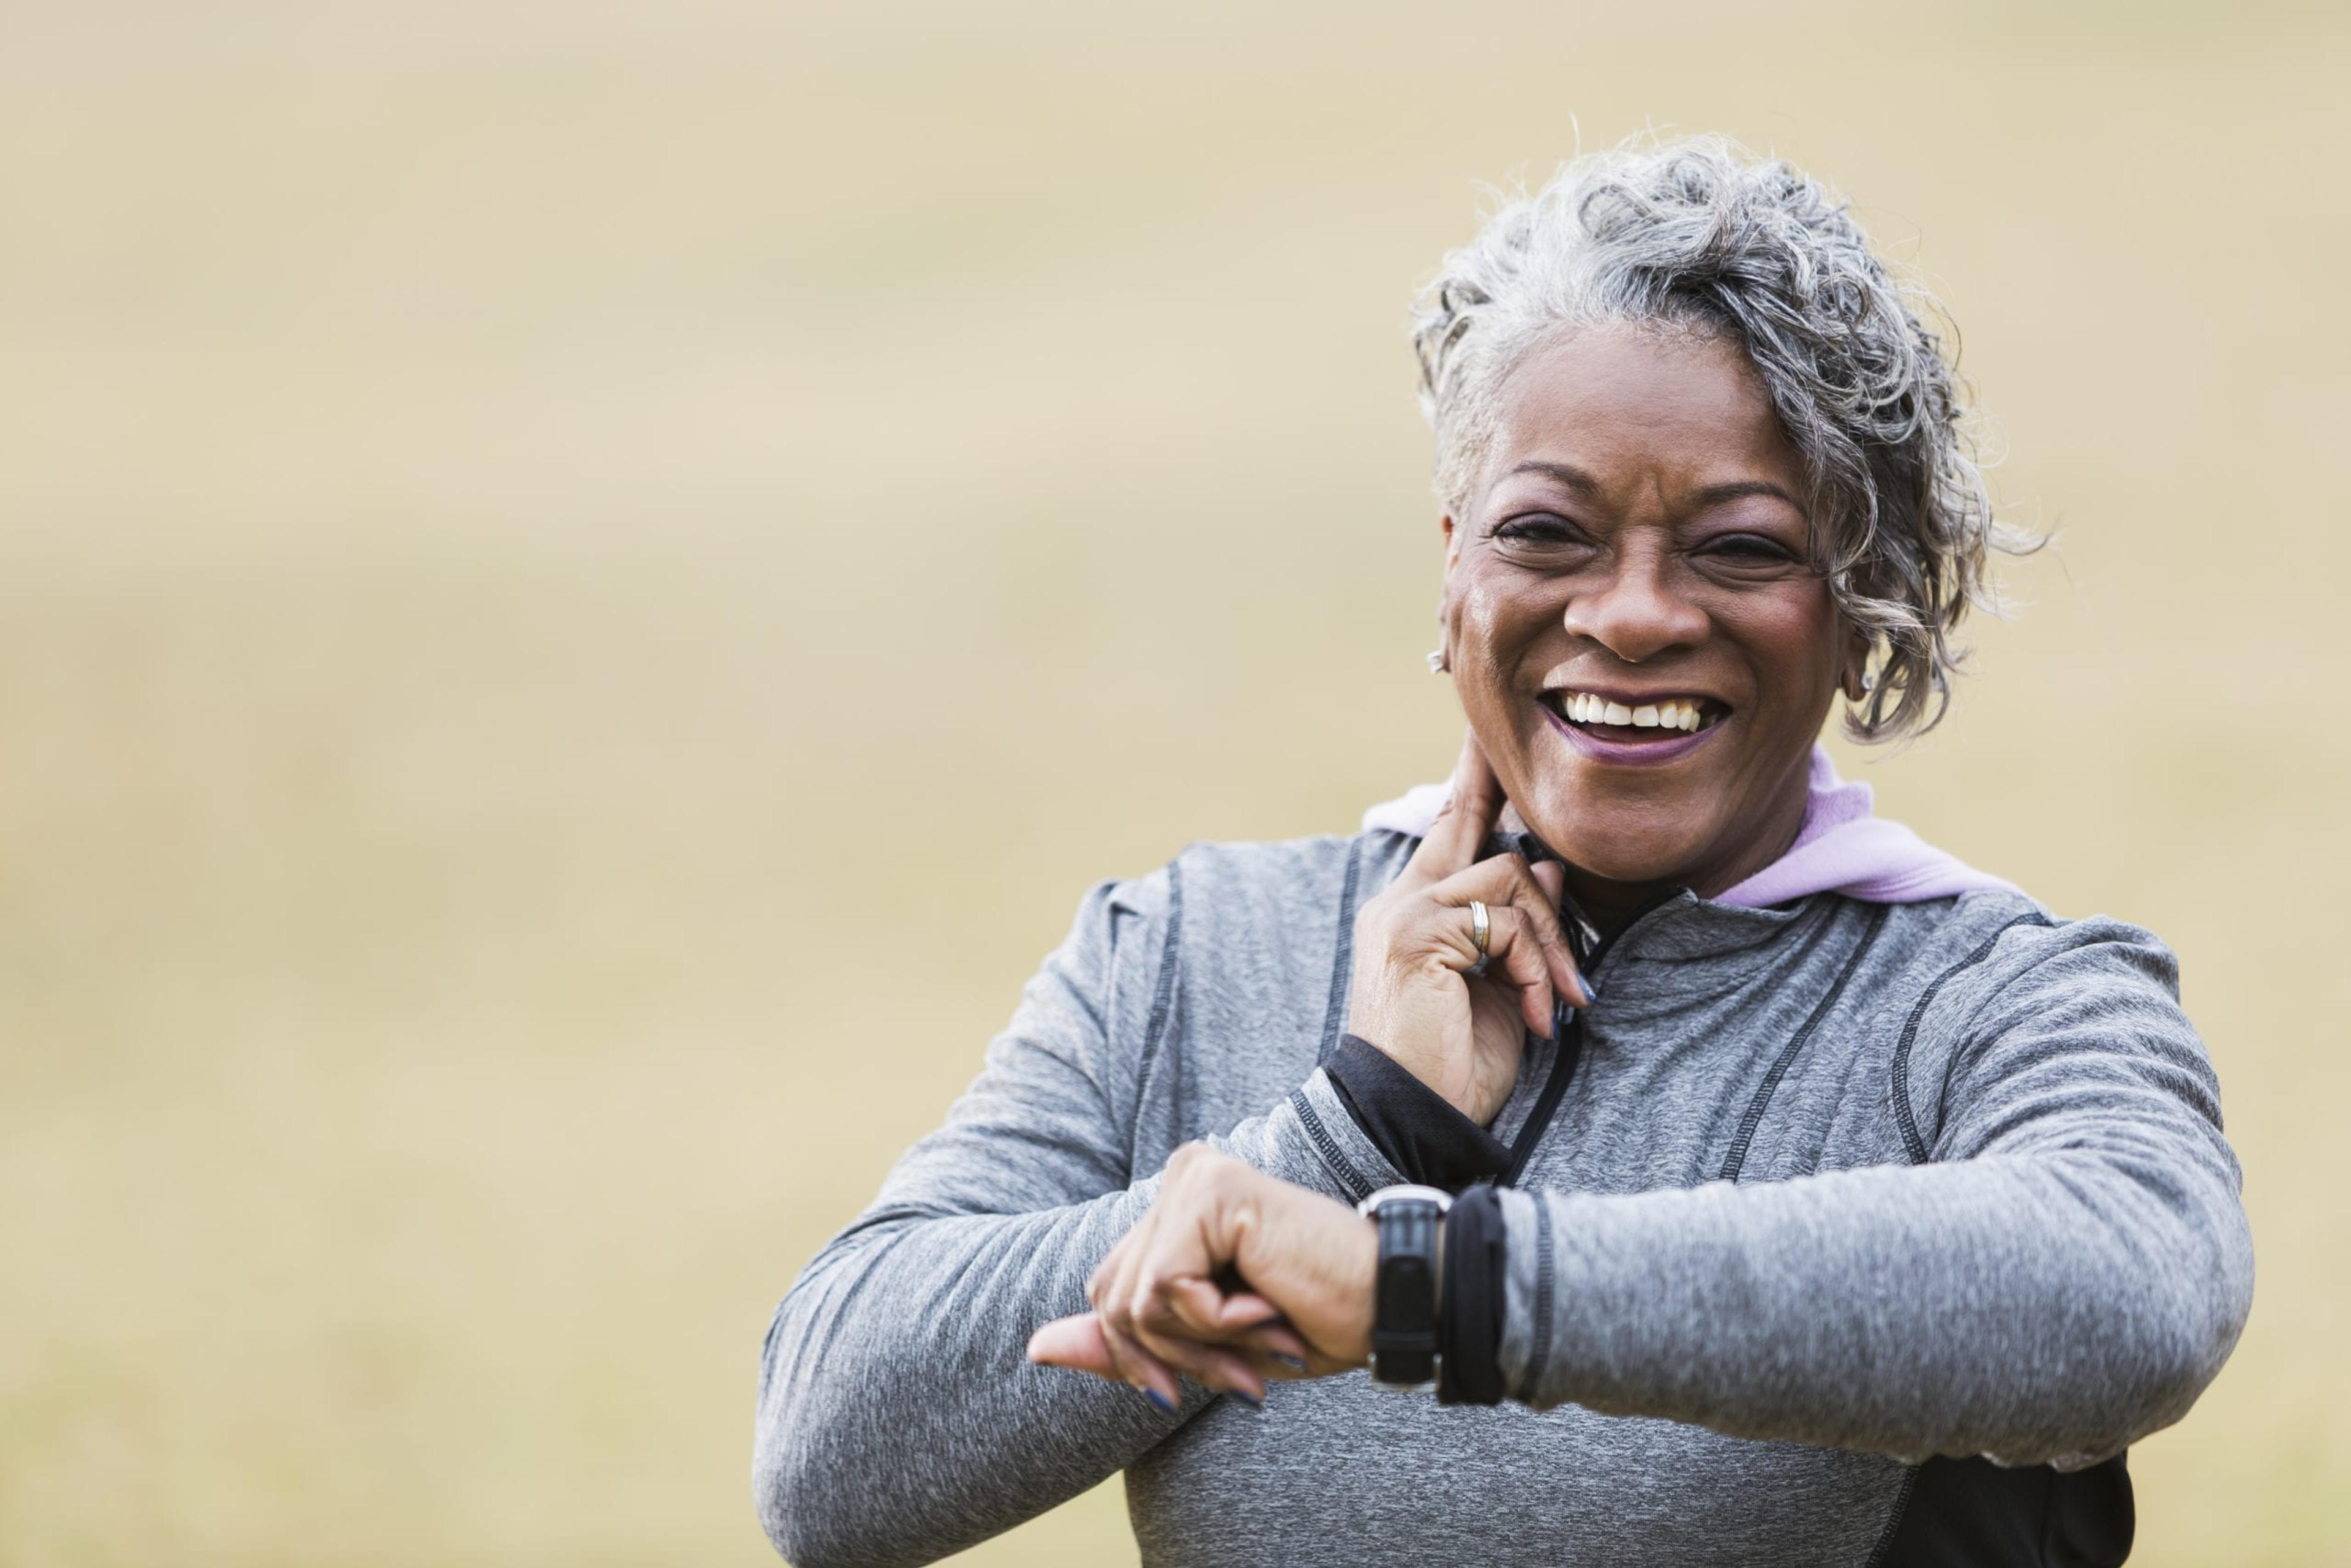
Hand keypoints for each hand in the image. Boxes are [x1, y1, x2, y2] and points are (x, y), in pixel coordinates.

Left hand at [1026, 1145, 1375, 1407]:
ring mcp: (1192, 1177)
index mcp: (1177, 1202)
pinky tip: (1268, 1306)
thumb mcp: (1206, 1343)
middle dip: (1174, 1357)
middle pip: (1110, 1298)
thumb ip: (1126, 1340)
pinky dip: (1216, 1323)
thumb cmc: (1315, 1319)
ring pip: (1134, 1301)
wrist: (1393, 1302)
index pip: (1108, 1293)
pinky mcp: (1209, 1192)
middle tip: (1249, 1368)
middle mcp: (1180, 1175)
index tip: (1227, 1374)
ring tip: (1265, 1334)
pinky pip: (1165, 1291)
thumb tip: (1034, 1348)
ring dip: (1201, 1346)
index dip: (1150, 1355)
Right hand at [1346, 728, 1590, 1123]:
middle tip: (1539, 883)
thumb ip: (1514, 925)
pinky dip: (1534, 969)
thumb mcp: (1498, 987)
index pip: (1449, 827)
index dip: (1473, 779)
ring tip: (1557, 1002)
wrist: (1412, 1119)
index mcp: (1412, 911)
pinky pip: (1507, 923)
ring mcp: (1405, 913)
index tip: (1486, 735)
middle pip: (1476, 826)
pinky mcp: (1418, 934)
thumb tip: (1549, 865)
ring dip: (1549, 942)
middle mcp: (1401, 900)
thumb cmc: (1454, 1064)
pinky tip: (1536, 1016)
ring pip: (1509, 876)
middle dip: (1512, 825)